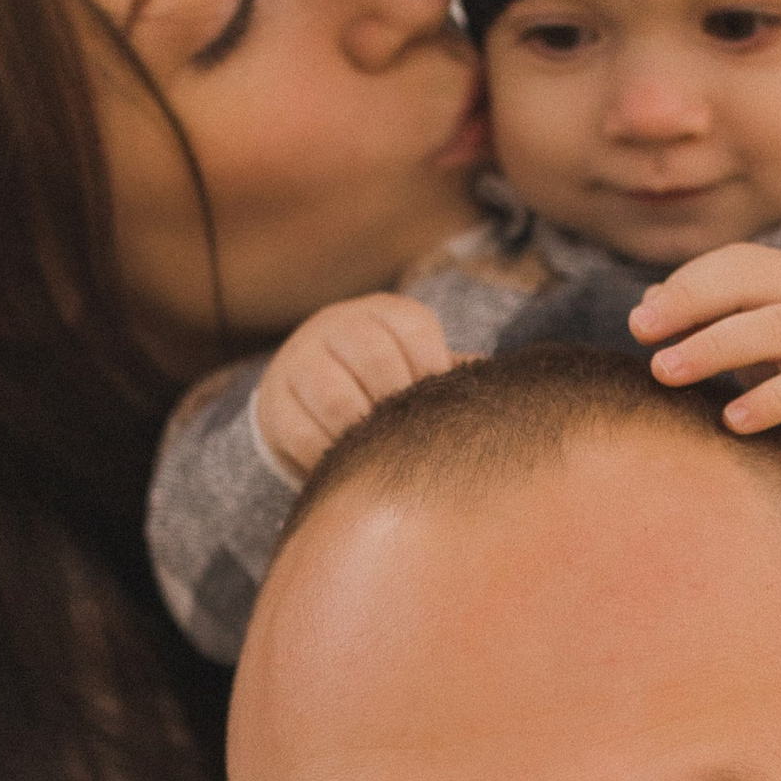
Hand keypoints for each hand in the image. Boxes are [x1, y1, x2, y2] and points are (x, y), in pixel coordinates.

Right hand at [256, 294, 459, 478]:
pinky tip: (347, 467)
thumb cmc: (387, 386)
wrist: (309, 393)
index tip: (438, 409)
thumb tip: (505, 396)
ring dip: (364, 434)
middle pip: (374, 357)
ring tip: (380, 457)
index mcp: (385, 313)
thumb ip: (454, 379)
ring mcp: (301, 361)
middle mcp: (339, 325)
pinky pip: (304, 435)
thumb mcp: (418, 367)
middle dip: (396, 407)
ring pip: (337, 398)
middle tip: (411, 440)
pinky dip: (330, 458)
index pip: (415, 331)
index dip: (432, 373)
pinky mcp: (275, 405)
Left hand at [630, 247, 780, 456]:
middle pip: (754, 288)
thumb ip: (709, 310)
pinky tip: (731, 420)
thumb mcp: (758, 324)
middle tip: (640, 333)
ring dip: (715, 348)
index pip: (738, 263)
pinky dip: (768, 402)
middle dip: (692, 306)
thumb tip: (648, 303)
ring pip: (778, 330)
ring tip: (666, 371)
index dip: (686, 286)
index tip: (640, 320)